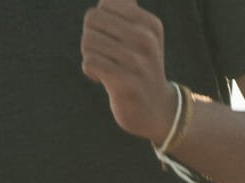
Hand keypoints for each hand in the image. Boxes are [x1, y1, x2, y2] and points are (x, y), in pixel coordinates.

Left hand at [80, 0, 172, 141]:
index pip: (105, 4)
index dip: (99, 20)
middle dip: (90, 36)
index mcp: (150, 24)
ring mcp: (137, 62)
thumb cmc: (141, 67)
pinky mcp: (125, 82)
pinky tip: (100, 79)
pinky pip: (90, 62)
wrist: (156, 110)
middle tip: (102, 53)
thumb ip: (127, 9)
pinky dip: (90, 71)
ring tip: (102, 66)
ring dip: (89, 55)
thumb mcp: (143, 34)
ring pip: (88, 41)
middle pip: (92, 19)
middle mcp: (146, 40)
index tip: (110, 37)